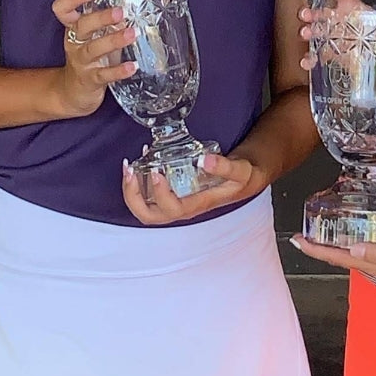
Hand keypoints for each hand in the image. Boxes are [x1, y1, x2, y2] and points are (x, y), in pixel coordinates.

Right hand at [51, 0, 138, 116]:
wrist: (74, 92)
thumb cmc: (93, 56)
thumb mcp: (103, 32)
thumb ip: (122, 9)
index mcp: (75, 26)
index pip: (63, 8)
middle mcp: (75, 42)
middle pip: (82, 25)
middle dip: (101, 17)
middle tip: (120, 12)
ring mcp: (82, 61)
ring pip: (93, 48)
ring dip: (113, 40)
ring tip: (133, 33)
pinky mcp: (90, 80)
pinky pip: (103, 74)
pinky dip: (118, 71)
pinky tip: (132, 66)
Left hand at [122, 152, 266, 224]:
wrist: (246, 177)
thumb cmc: (243, 177)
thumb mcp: (241, 170)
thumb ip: (225, 166)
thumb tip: (205, 160)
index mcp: (198, 205)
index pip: (172, 209)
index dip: (160, 194)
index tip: (157, 172)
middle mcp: (183, 207)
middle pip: (149, 216)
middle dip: (133, 196)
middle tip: (129, 170)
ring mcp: (175, 201)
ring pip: (145, 208)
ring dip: (131, 190)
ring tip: (129, 166)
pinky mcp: (173, 192)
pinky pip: (148, 195)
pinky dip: (138, 182)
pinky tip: (141, 161)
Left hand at [290, 223, 375, 275]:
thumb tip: (352, 251)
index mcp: (375, 265)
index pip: (338, 258)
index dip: (316, 250)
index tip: (298, 241)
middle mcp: (375, 263)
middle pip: (339, 257)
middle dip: (318, 248)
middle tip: (300, 236)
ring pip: (348, 252)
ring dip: (330, 245)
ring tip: (315, 234)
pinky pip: (361, 246)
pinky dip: (346, 239)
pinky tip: (345, 231)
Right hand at [297, 0, 375, 69]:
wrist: (369, 55)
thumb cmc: (374, 33)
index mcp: (349, 7)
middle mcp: (336, 19)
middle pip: (319, 11)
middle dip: (310, 11)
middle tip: (306, 13)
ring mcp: (329, 36)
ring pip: (313, 31)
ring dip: (307, 31)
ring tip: (306, 33)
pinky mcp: (328, 53)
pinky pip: (314, 55)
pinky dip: (309, 59)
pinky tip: (308, 61)